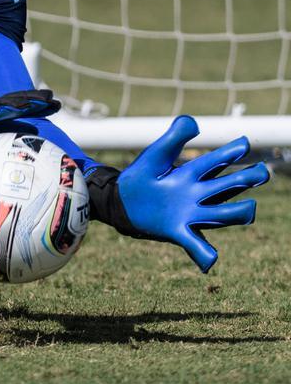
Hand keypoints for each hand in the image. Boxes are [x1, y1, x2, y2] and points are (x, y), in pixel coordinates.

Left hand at [86, 115, 269, 272]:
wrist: (121, 201)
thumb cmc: (142, 177)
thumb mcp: (156, 155)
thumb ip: (173, 138)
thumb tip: (193, 122)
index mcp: (192, 174)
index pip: (216, 162)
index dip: (230, 152)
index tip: (243, 143)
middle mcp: (197, 194)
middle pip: (227, 187)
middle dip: (246, 179)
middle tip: (261, 172)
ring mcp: (190, 214)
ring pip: (221, 215)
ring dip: (237, 213)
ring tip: (250, 209)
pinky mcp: (178, 231)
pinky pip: (195, 245)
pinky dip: (204, 254)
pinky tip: (211, 261)